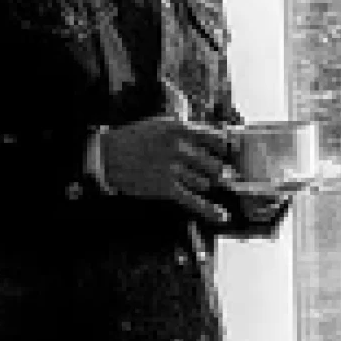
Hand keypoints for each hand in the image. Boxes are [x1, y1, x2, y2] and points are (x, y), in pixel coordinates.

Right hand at [99, 117, 235, 222]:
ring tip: (192, 180)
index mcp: (180, 129)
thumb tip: (213, 129)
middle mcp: (179, 148)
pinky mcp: (166, 188)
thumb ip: (187, 124)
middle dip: (218, 172)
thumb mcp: (162, 123)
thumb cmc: (137, 139)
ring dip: (203, 184)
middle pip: (215, 165)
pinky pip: (194, 201)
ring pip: (205, 183)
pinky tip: (223, 216)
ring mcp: (173, 169)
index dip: (227, 149)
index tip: (233, 153)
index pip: (216, 139)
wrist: (108, 156)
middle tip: (220, 174)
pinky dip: (210, 210)